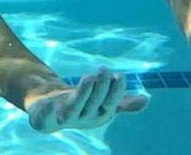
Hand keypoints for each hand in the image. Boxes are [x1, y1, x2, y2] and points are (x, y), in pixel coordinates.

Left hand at [26, 68, 148, 132]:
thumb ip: (121, 102)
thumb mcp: (101, 101)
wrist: (47, 109)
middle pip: (94, 104)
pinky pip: (47, 116)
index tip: (119, 75)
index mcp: (99, 116)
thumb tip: (146, 100)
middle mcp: (83, 120)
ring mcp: (64, 119)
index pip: (110, 104)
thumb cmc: (78, 104)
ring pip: (75, 107)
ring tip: (88, 77)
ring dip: (83, 93)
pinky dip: (50, 110)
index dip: (115, 92)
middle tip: (104, 69)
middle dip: (100, 88)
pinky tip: (52, 102)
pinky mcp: (44, 119)